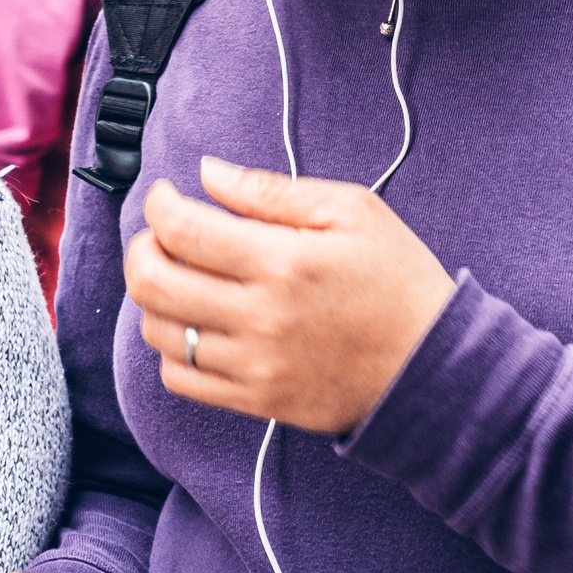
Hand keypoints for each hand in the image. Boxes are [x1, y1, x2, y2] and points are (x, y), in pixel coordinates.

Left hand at [124, 155, 457, 434]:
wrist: (431, 366)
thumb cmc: (396, 280)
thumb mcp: (352, 211)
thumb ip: (272, 191)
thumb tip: (208, 173)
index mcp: (283, 260)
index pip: (181, 230)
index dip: (158, 205)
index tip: (165, 196)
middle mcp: (260, 316)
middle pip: (153, 282)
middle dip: (141, 248)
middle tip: (159, 235)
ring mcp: (253, 364)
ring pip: (159, 332)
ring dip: (155, 297)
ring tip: (182, 277)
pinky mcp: (256, 399)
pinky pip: (179, 379)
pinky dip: (171, 349)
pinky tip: (197, 324)